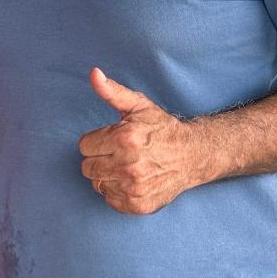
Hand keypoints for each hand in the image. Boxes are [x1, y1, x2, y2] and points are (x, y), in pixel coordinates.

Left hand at [79, 69, 200, 214]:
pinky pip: (110, 198)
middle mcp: (128, 164)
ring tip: (125, 165)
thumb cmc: (161, 128)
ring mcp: (134, 187)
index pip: (84, 146)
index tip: (111, 139)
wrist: (192, 155)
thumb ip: (111, 91)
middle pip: (87, 167)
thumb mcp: (138, 105)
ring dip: (107, 175)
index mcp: (124, 138)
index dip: (96, 141)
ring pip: (97, 183)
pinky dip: (117, 190)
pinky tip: (131, 179)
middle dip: (99, 158)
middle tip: (118, 153)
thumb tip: (94, 73)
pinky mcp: (138, 204)